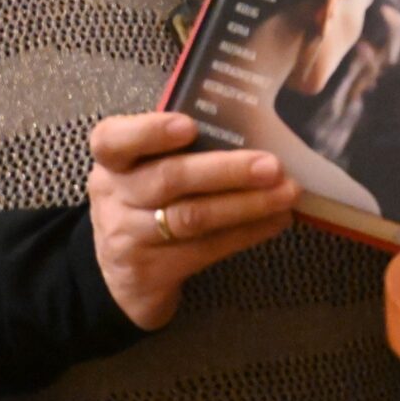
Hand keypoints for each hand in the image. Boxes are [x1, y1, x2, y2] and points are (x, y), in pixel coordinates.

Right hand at [87, 112, 299, 329]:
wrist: (121, 276)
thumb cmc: (148, 202)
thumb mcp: (147, 169)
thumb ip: (182, 147)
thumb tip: (255, 124)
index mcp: (114, 161)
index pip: (113, 140)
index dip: (151, 131)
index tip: (190, 126)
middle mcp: (115, 197)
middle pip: (169, 179)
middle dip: (226, 170)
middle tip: (271, 166)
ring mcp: (129, 237)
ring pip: (191, 218)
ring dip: (246, 204)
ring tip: (286, 193)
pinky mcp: (152, 272)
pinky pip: (206, 250)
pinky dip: (247, 233)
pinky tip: (276, 220)